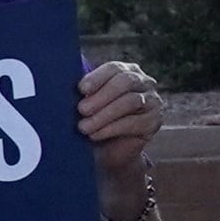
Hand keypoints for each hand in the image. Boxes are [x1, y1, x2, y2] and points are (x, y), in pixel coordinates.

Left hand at [77, 60, 166, 191]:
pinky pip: (134, 122)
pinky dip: (112, 129)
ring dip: (104, 114)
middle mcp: (143, 82)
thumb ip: (84, 92)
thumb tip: (64, 82)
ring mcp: (153, 101)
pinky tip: (96, 134)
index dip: (97, 77)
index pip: (114, 68)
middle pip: (125, 81)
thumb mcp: (87, 103)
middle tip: (81, 110)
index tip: (81, 89)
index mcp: (125, 71)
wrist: (108, 152)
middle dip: (101, 96)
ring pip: (130, 101)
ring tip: (84, 127)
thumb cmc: (94, 121)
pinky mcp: (154, 121)